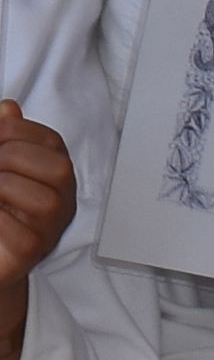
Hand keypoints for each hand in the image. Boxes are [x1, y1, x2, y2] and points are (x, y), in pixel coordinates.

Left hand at [0, 99, 76, 293]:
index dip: (7, 133)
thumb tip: (7, 108)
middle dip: (7, 160)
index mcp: (54, 168)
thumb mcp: (0, 165)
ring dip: (2, 190)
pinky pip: (18, 231)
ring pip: (40, 199)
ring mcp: (51, 226)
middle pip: (49, 166)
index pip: (40, 137)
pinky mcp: (33, 251)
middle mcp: (62, 196)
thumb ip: (5, 136)